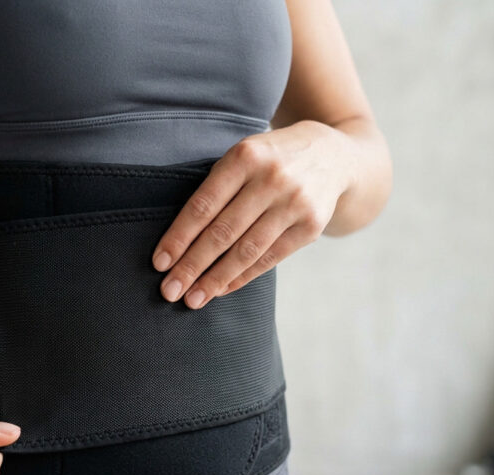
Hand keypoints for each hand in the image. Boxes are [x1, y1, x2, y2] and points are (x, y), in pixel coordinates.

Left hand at [151, 121, 355, 308]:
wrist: (334, 156)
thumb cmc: (271, 159)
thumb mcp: (245, 155)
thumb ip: (218, 187)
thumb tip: (178, 240)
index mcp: (245, 157)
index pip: (203, 205)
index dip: (179, 237)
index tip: (159, 263)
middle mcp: (271, 179)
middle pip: (223, 232)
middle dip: (192, 265)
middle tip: (169, 290)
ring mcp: (295, 203)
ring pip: (247, 251)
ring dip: (215, 279)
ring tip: (193, 298)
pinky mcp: (311, 226)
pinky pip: (270, 258)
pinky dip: (242, 277)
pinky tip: (221, 289)